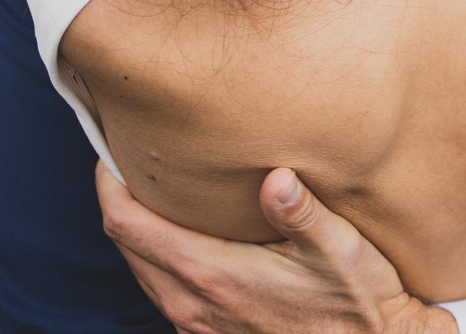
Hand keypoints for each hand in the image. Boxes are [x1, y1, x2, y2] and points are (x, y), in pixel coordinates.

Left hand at [95, 164, 455, 333]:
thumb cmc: (358, 299)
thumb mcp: (340, 248)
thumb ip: (303, 211)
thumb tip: (277, 178)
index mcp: (212, 275)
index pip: (126, 225)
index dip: (108, 184)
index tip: (112, 149)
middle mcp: (191, 304)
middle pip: (124, 245)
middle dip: (120, 199)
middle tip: (133, 155)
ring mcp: (196, 325)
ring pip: (140, 270)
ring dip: (139, 230)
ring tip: (156, 188)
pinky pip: (161, 291)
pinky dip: (158, 257)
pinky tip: (187, 234)